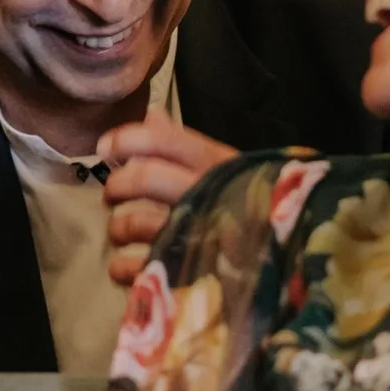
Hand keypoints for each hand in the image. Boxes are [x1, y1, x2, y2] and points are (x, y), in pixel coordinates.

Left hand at [96, 116, 240, 283]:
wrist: (285, 257)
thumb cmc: (247, 209)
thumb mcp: (224, 171)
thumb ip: (186, 145)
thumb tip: (152, 115)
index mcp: (217, 166)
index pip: (165, 141)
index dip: (128, 139)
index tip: (105, 147)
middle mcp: (208, 197)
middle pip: (146, 177)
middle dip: (118, 184)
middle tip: (112, 193)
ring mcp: (198, 237)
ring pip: (136, 222)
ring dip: (118, 226)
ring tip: (120, 230)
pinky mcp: (188, 275)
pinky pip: (137, 266)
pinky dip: (120, 266)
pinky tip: (125, 263)